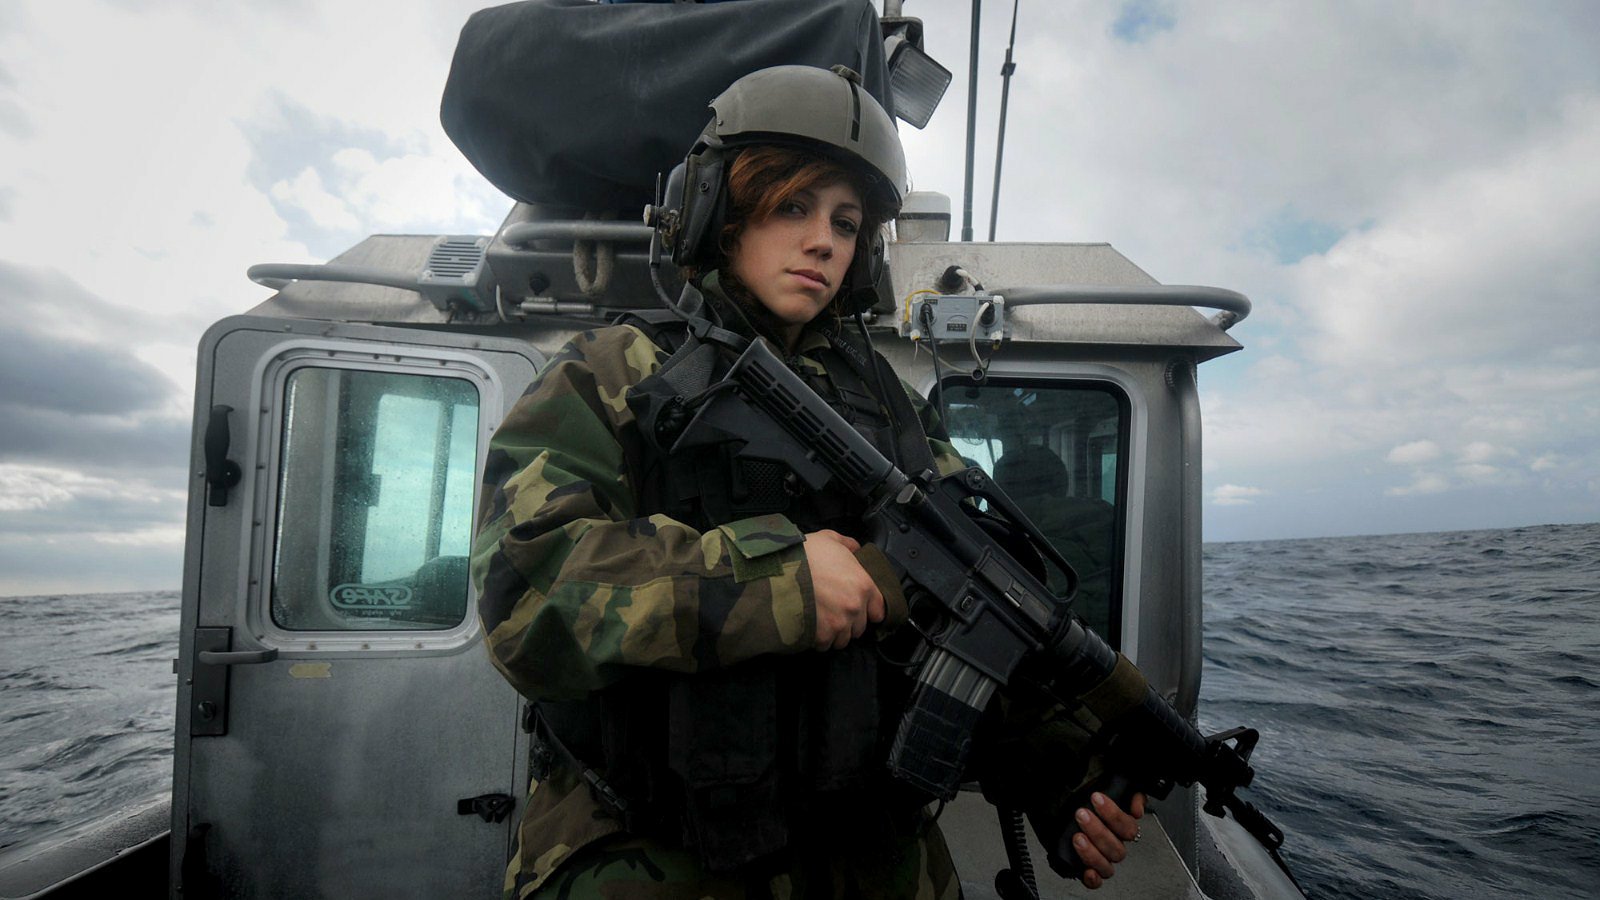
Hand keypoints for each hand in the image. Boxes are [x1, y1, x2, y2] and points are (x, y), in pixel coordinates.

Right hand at [803, 529, 884, 649]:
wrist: (777, 570)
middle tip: (835, 612)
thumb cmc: (804, 553)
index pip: (879, 610)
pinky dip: (818, 639)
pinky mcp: (820, 635)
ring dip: (834, 633)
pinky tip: (811, 627)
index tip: (860, 608)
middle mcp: (855, 607)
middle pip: (860, 628)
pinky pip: (824, 645)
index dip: (869, 610)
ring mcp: (838, 623)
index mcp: (863, 584)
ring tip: (822, 622)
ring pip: (843, 639)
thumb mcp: (829, 538)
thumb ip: (848, 544)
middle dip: (849, 622)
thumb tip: (856, 548)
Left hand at [1074, 791, 1145, 889]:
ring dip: (1092, 853)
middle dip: (1098, 831)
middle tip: (1082, 815)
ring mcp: (1102, 860)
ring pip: (1107, 866)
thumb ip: (1129, 794)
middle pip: (1116, 848)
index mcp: (1122, 829)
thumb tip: (1137, 808)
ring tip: (1078, 837)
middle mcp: (1114, 846)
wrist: (1063, 810)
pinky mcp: (1088, 870)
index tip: (1096, 798)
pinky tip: (1087, 871)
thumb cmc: (1089, 803)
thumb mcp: (1107, 787)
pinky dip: (1093, 879)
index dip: (1113, 814)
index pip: (1128, 827)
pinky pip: (1096, 882)